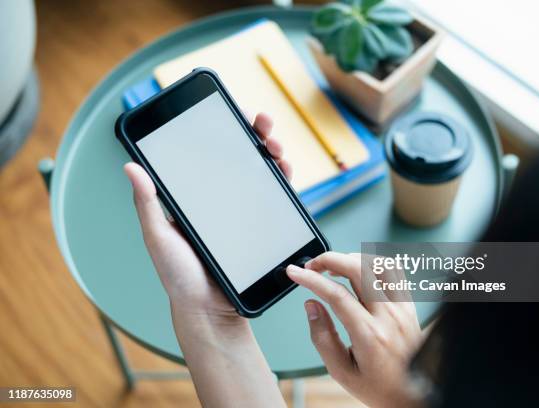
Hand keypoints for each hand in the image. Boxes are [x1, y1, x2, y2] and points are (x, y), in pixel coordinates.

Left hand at [124, 113, 291, 320]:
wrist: (209, 310)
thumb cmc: (178, 276)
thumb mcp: (158, 238)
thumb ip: (147, 204)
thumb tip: (130, 167)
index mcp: (194, 198)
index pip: (209, 157)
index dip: (221, 132)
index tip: (229, 113)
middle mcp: (220, 200)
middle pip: (241, 159)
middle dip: (255, 135)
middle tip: (262, 123)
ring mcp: (243, 212)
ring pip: (261, 174)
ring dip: (272, 153)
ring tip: (275, 145)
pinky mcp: (261, 227)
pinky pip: (274, 199)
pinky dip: (282, 181)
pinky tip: (283, 170)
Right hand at [286, 252, 422, 407]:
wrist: (416, 396)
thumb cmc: (380, 387)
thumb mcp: (341, 371)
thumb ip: (322, 336)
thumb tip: (312, 304)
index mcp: (369, 335)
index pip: (336, 294)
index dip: (311, 279)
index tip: (295, 273)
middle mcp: (389, 316)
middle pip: (358, 269)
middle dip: (330, 259)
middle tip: (313, 266)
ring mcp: (402, 308)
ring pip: (379, 264)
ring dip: (352, 258)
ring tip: (335, 268)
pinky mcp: (410, 306)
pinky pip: (395, 272)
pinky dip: (373, 264)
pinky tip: (360, 271)